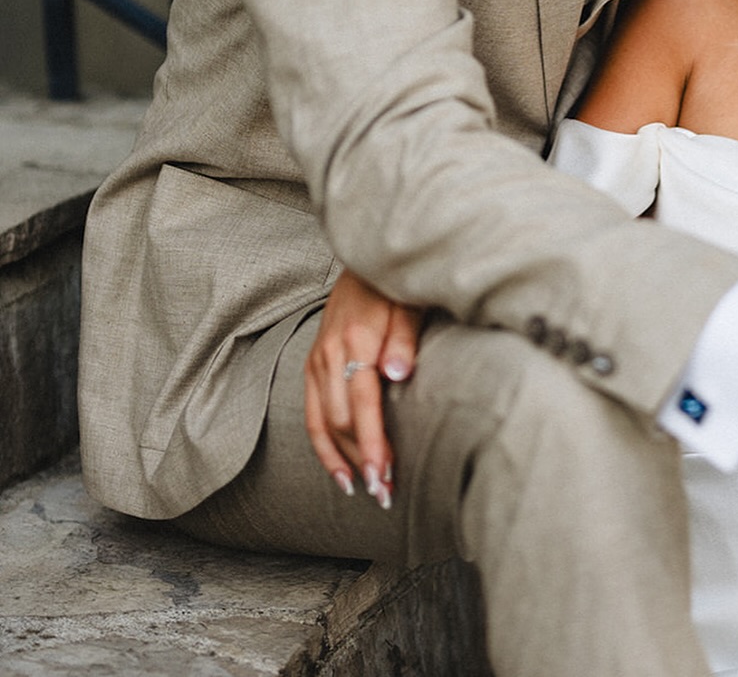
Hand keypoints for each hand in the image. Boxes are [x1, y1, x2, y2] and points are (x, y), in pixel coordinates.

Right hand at [304, 266, 424, 506]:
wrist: (364, 261)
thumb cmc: (396, 285)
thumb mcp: (409, 305)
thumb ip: (404, 341)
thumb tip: (398, 374)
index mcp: (356, 340)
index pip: (363, 404)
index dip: (373, 443)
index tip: (383, 475)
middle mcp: (330, 354)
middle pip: (341, 421)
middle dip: (362, 459)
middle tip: (385, 493)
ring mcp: (317, 360)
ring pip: (322, 423)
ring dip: (342, 460)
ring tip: (362, 490)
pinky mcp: (312, 364)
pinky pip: (310, 414)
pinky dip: (321, 446)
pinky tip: (338, 471)